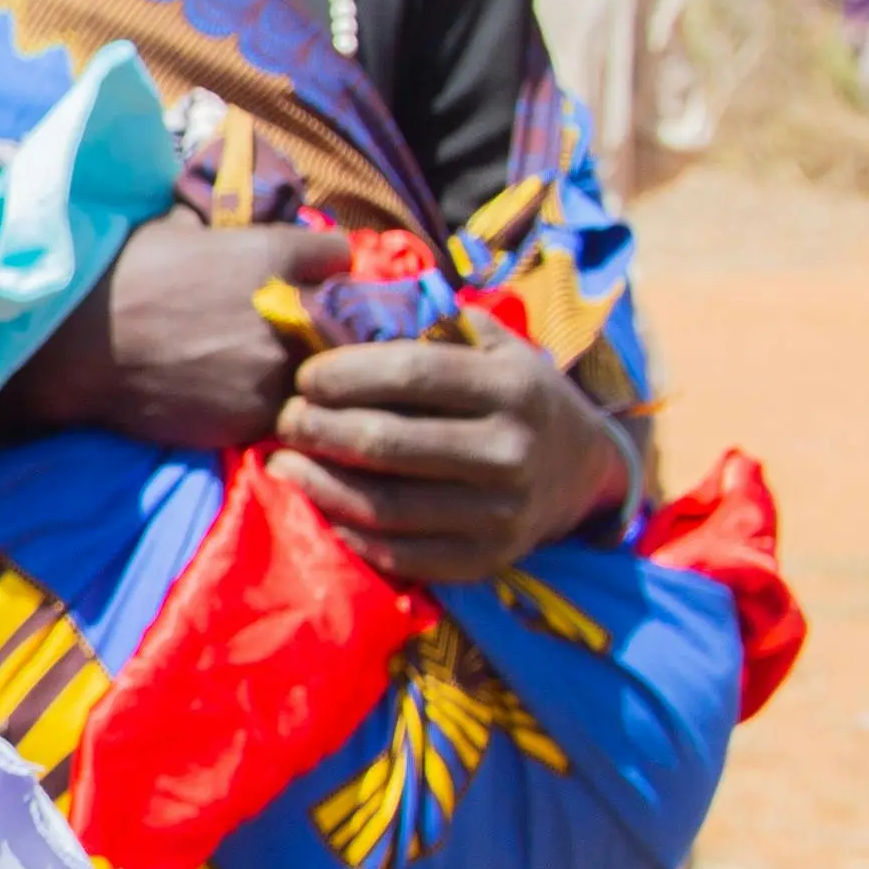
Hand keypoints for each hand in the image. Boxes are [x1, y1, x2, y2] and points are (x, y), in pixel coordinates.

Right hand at [0, 222, 340, 451]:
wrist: (76, 346)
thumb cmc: (118, 275)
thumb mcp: (175, 227)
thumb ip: (221, 229)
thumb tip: (230, 224)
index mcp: (276, 255)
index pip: (339, 257)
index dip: (319, 267)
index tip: (301, 276)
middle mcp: (291, 313)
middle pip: (342, 322)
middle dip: (319, 323)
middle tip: (285, 329)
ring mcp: (275, 372)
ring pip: (318, 374)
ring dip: (297, 371)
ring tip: (255, 369)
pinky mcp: (252, 418)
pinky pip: (281, 412)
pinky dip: (265, 407)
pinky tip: (232, 396)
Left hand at [270, 326, 628, 583]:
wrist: (584, 472)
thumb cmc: (518, 395)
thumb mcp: (497, 346)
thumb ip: (433, 325)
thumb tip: (345, 309)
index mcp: (512, 387)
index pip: (411, 373)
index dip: (345, 374)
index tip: (305, 376)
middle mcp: (510, 452)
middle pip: (387, 443)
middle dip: (319, 428)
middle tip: (284, 419)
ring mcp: (500, 514)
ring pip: (384, 505)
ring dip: (319, 483)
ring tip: (283, 461)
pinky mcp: (484, 559)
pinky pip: (400, 553)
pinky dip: (348, 530)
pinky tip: (319, 504)